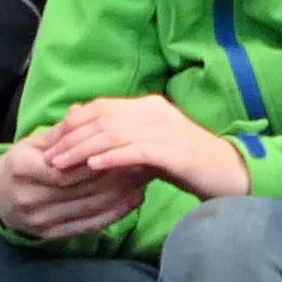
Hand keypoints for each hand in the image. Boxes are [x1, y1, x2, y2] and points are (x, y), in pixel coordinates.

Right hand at [0, 131, 146, 239]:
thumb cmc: (23, 164)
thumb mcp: (35, 143)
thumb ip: (62, 132)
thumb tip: (86, 112)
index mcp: (20, 169)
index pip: (65, 168)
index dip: (97, 160)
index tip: (125, 148)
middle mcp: (28, 197)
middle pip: (81, 188)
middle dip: (116, 174)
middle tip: (144, 161)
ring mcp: (40, 220)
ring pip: (90, 207)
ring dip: (122, 193)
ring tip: (146, 177)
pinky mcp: (53, 235)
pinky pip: (90, 225)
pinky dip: (116, 213)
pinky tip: (136, 199)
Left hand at [41, 92, 247, 204]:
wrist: (231, 175)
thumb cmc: (190, 165)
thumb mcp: (154, 147)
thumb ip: (126, 139)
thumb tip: (92, 141)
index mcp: (150, 107)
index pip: (102, 107)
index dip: (73, 123)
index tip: (53, 141)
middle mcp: (156, 112)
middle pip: (102, 118)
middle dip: (71, 137)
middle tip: (50, 156)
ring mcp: (166, 130)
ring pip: (113, 134)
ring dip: (83, 150)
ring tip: (62, 165)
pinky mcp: (174, 152)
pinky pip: (134, 151)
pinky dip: (110, 157)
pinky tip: (92, 167)